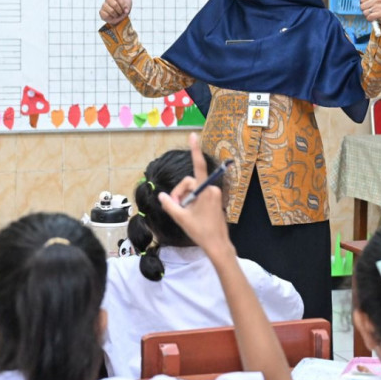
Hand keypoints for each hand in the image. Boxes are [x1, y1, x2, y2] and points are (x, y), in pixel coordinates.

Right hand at [99, 0, 132, 25]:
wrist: (121, 18)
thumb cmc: (124, 8)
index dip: (123, 4)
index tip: (126, 8)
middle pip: (115, 4)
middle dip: (120, 10)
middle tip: (121, 12)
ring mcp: (104, 5)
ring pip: (111, 11)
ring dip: (117, 15)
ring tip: (117, 15)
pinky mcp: (101, 12)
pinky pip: (106, 15)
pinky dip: (111, 18)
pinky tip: (112, 17)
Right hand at [159, 133, 232, 256]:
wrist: (217, 244)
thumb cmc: (201, 231)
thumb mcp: (181, 218)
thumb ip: (170, 204)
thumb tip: (163, 196)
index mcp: (205, 190)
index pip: (198, 166)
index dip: (194, 150)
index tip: (193, 135)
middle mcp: (211, 189)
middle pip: (189, 182)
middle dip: (180, 193)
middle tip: (176, 208)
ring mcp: (214, 195)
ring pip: (193, 190)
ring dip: (185, 200)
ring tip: (185, 214)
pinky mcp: (214, 201)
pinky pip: (199, 196)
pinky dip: (191, 203)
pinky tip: (191, 216)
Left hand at [359, 0, 380, 27]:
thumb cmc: (380, 6)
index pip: (361, 0)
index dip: (364, 3)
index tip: (369, 4)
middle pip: (362, 6)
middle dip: (365, 10)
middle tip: (372, 9)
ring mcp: (379, 6)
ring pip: (365, 12)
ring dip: (368, 15)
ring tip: (373, 13)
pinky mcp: (380, 13)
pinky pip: (369, 17)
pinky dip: (370, 19)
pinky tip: (375, 17)